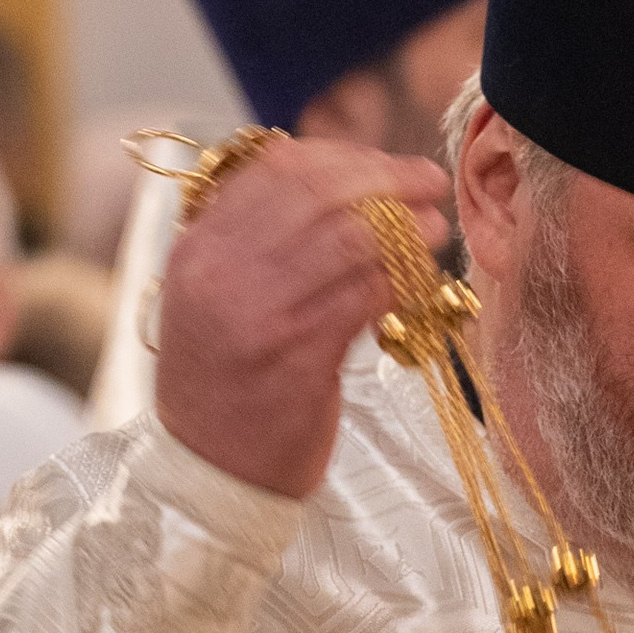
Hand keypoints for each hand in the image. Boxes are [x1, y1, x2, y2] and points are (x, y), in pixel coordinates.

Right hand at [153, 136, 450, 502]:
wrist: (210, 474)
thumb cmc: (228, 385)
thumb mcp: (220, 298)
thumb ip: (261, 242)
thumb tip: (341, 185)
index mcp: (200, 248)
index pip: (276, 170)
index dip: (343, 158)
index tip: (384, 166)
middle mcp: (221, 272)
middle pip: (318, 193)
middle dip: (385, 178)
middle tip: (427, 182)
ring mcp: (258, 314)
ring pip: (348, 239)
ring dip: (403, 229)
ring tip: (433, 230)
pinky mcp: (298, 358)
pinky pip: (365, 296)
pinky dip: (400, 282)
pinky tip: (418, 284)